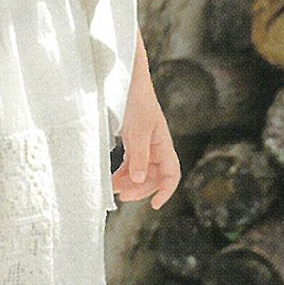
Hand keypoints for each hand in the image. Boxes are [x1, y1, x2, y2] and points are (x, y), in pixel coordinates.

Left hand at [112, 33, 180, 208]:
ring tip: (113, 189)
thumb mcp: (137, 130)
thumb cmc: (136, 101)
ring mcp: (145, 146)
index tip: (156, 204)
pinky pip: (131, 165)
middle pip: (154, 178)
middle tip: (122, 196)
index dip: (166, 191)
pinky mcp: (134, 143)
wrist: (126, 80)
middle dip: (140, 189)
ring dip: (129, 184)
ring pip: (140, 173)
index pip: (172, 174)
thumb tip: (138, 180)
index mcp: (164, 144)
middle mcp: (157, 148)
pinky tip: (112, 180)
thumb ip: (138, 156)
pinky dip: (122, 174)